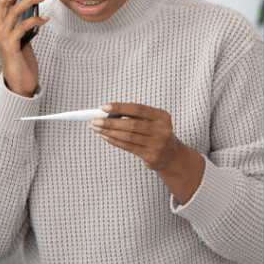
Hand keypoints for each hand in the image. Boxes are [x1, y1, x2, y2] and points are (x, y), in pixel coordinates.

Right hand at [0, 0, 48, 97]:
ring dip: (30, 1)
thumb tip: (35, 9)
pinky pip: (23, 27)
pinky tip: (45, 19)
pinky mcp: (10, 46)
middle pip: (3, 2)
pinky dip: (35, 20)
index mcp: (0, 28)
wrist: (19, 86)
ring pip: (13, 11)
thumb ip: (24, 26)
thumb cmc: (23, 63)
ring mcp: (3, 38)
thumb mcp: (24, 40)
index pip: (2, 2)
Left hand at [90, 102, 205, 203]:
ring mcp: (158, 144)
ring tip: (95, 128)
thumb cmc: (153, 133)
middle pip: (132, 124)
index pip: (138, 109)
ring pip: (128, 137)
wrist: (170, 155)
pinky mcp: (151, 156)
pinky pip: (128, 147)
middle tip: (94, 120)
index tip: (103, 107)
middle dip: (110, 122)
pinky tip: (104, 136)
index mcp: (162, 116)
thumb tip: (106, 112)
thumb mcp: (149, 121)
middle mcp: (162, 130)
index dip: (120, 107)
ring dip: (109, 132)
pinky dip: (113, 141)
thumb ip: (132, 115)